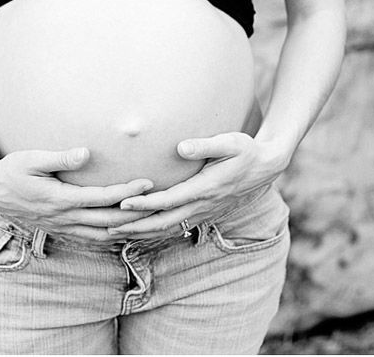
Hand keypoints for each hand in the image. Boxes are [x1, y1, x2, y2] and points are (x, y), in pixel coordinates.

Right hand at [0, 147, 156, 241]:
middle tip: (161, 204)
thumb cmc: (11, 169)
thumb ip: (60, 157)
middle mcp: (64, 218)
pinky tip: (124, 230)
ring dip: (127, 229)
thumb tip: (87, 152)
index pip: (102, 198)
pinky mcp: (60, 230)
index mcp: (60, 199)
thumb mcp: (31, 158)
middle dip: (137, 214)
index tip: (148, 182)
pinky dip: (111, 236)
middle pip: (109, 221)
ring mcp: (62, 227)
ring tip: (149, 220)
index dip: (128, 192)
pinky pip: (91, 239)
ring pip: (103, 236)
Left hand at [107, 132, 290, 236]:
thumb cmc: (246, 151)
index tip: (123, 203)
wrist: (266, 168)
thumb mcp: (231, 142)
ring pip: (167, 228)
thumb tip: (181, 147)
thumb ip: (205, 145)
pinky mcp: (203, 214)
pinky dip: (154, 231)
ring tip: (114, 231)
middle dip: (134, 225)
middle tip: (107, 225)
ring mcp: (203, 213)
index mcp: (205, 188)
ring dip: (141, 232)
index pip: (169, 200)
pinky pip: (174, 227)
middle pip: (163, 222)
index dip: (145, 204)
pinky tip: (138, 230)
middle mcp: (202, 205)